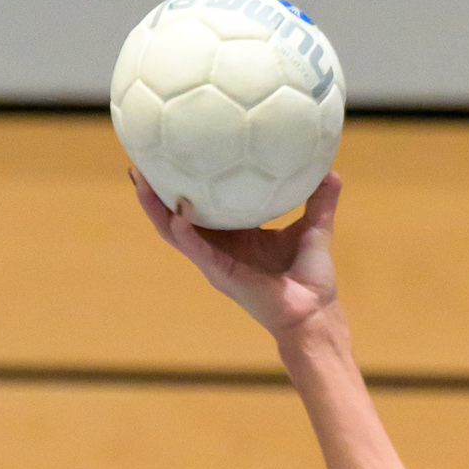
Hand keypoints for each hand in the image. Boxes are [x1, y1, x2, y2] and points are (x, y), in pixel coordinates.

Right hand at [135, 166, 342, 352]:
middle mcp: (219, 247)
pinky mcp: (221, 274)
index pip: (201, 206)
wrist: (314, 313)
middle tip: (138, 162)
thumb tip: (330, 169)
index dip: (183, 183)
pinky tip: (177, 212)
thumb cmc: (310, 278)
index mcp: (235, 235)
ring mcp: (215, 261)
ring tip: (139, 180)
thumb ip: (319, 199)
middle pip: (175, 217)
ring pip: (174, 232)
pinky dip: (184, 232)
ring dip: (154, 208)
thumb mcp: (314, 229)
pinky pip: (197, 250)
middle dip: (155, 192)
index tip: (169, 155)